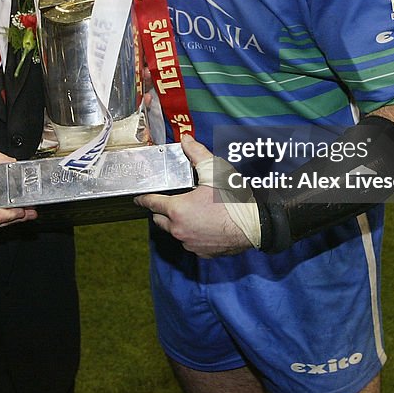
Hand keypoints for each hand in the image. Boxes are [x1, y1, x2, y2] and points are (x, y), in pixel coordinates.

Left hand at [134, 135, 251, 257]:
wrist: (254, 226)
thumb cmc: (233, 199)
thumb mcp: (213, 171)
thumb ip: (196, 153)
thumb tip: (186, 139)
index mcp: (177, 209)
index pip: (152, 203)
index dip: (144, 199)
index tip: (139, 197)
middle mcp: (179, 229)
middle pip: (159, 220)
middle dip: (162, 211)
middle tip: (172, 202)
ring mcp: (190, 243)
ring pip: (174, 232)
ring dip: (178, 223)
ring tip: (192, 212)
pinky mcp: (201, 253)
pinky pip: (190, 242)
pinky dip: (192, 234)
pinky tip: (204, 225)